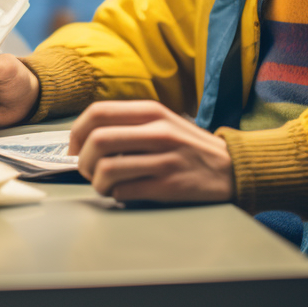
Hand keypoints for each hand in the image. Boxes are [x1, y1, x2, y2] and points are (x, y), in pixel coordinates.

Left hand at [68, 100, 232, 203]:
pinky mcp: (169, 184)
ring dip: (97, 182)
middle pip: (97, 140)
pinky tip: (125, 192)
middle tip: (86, 170)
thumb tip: (86, 138)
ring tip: (105, 185)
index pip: (98, 112)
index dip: (76, 132)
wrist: (232, 167)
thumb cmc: (191, 147)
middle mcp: (157, 131)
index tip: (74, 148)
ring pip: (107, 168)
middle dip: (81, 161)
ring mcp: (164, 158)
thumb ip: (131, 124)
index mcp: (152, 111)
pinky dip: (116, 195)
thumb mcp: (164, 122)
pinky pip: (124, 191)